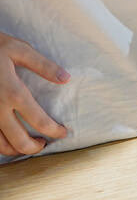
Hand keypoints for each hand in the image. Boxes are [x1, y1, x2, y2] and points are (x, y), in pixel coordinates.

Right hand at [0, 32, 69, 156]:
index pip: (40, 121)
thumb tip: (66, 78)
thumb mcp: (19, 49)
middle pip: (19, 141)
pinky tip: (8, 139)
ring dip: (16, 150)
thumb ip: (43, 65)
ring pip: (0, 146)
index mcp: (13, 93)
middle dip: (35, 148)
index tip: (63, 132)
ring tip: (28, 144)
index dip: (55, 131)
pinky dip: (0, 144)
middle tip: (44, 144)